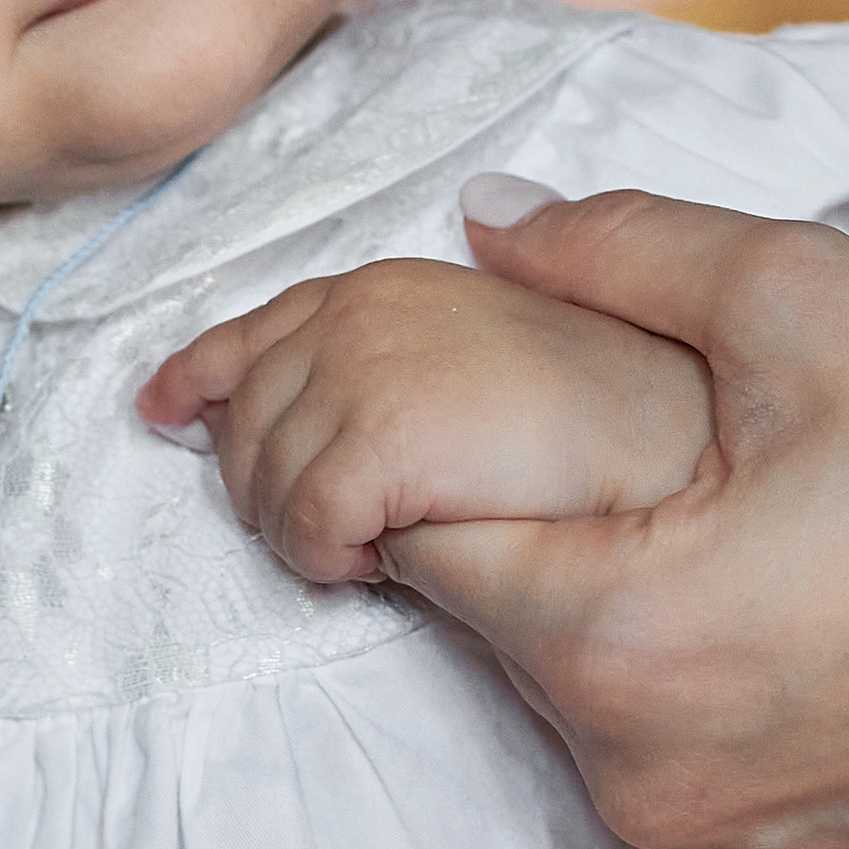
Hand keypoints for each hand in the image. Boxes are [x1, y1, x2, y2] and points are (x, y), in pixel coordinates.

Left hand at [138, 259, 713, 582]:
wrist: (685, 452)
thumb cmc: (609, 431)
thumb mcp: (480, 366)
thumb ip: (390, 365)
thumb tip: (299, 399)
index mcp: (383, 288)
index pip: (248, 332)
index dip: (198, 376)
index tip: (164, 409)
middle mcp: (357, 312)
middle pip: (241, 424)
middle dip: (270, 488)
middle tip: (347, 530)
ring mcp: (363, 370)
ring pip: (261, 486)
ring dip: (309, 532)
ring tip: (385, 544)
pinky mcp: (380, 438)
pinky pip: (302, 528)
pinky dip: (332, 559)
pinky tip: (393, 560)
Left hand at [387, 192, 848, 848]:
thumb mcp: (808, 300)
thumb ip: (616, 250)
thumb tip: (486, 220)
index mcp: (614, 643)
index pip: (430, 547)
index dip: (469, 477)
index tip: (550, 447)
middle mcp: (650, 785)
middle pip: (527, 646)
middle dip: (581, 564)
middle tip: (704, 500)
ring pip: (620, 740)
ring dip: (662, 665)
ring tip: (782, 582)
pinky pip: (727, 825)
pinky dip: (753, 758)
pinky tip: (828, 679)